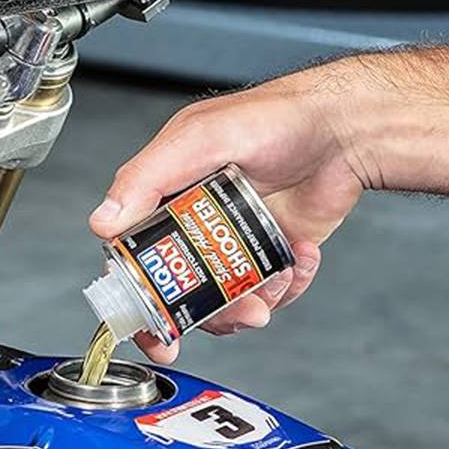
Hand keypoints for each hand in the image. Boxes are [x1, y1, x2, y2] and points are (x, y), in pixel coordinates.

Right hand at [91, 64, 372, 362]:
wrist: (344, 131)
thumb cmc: (274, 117)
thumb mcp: (200, 138)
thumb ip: (147, 177)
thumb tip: (104, 221)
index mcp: (168, 195)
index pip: (137, 256)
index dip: (140, 298)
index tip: (154, 330)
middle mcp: (199, 223)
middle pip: (185, 292)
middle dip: (208, 313)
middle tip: (233, 314)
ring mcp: (238, 243)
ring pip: (230, 300)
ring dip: (252, 303)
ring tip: (274, 283)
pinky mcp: (275, 254)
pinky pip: (273, 292)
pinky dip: (288, 286)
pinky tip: (300, 257)